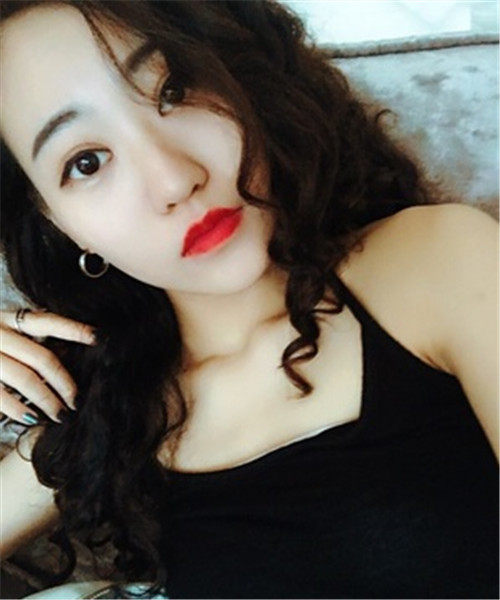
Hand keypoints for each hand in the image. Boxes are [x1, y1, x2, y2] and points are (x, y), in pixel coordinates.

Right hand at [0, 309, 95, 425]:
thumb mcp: (2, 332)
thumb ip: (26, 340)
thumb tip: (64, 357)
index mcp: (6, 318)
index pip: (46, 321)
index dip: (74, 329)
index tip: (100, 338)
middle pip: (41, 356)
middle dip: (64, 381)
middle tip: (76, 400)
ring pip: (24, 377)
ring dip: (46, 399)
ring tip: (59, 415)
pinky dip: (17, 408)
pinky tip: (30, 418)